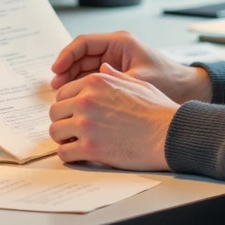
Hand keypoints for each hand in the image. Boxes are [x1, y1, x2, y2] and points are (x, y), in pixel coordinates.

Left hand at [50, 63, 178, 170]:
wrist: (169, 134)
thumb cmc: (158, 111)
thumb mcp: (138, 83)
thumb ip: (115, 76)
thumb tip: (103, 68)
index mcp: (96, 83)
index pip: (64, 93)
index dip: (68, 105)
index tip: (74, 114)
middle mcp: (86, 100)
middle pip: (55, 111)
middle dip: (63, 121)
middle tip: (73, 131)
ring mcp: (86, 124)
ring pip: (55, 132)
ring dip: (64, 139)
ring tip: (76, 143)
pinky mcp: (89, 148)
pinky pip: (64, 153)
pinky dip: (69, 155)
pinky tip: (80, 155)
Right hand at [51, 30, 211, 103]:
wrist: (189, 90)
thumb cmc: (169, 82)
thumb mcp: (138, 81)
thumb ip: (112, 83)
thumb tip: (82, 90)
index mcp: (121, 42)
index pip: (84, 43)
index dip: (66, 56)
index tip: (56, 70)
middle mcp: (116, 49)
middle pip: (81, 56)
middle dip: (66, 70)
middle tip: (56, 87)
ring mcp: (116, 62)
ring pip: (85, 67)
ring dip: (73, 80)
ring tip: (62, 95)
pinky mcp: (118, 75)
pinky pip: (94, 78)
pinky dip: (83, 87)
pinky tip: (76, 100)